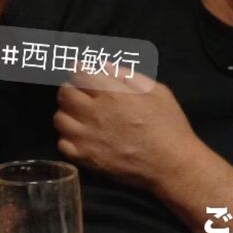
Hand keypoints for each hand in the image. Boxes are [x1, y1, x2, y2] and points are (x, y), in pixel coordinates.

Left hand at [53, 70, 197, 190]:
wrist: (173, 166)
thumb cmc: (170, 126)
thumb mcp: (157, 92)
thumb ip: (128, 76)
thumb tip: (104, 66)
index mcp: (113, 94)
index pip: (79, 72)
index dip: (81, 69)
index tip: (86, 73)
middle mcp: (94, 114)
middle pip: (64, 93)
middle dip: (72, 88)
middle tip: (84, 94)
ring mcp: (87, 138)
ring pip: (59, 118)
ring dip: (69, 114)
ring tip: (83, 117)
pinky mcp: (86, 159)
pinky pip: (62, 143)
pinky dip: (69, 138)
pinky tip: (84, 137)